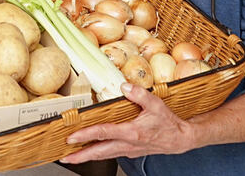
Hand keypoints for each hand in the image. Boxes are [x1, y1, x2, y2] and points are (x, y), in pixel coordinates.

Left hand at [61, 83, 194, 162]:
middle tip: (64, 156)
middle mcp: (127, 143)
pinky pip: (110, 154)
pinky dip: (97, 154)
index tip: (72, 137)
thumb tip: (123, 86)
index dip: (86, 135)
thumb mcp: (156, 105)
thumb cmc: (168, 123)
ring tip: (71, 157)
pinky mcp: (129, 151)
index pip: (104, 133)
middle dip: (80, 156)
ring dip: (86, 157)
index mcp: (132, 132)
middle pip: (99, 151)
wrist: (180, 139)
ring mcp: (127, 149)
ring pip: (103, 155)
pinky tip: (90, 152)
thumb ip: (139, 94)